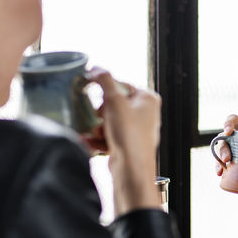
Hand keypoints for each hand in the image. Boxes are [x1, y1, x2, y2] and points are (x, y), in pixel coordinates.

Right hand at [87, 67, 161, 215]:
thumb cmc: (130, 135)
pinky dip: (97, 139)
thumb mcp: (114, 101)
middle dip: (99, 113)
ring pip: (108, 120)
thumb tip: (95, 68)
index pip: (121, 84)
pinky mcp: (127, 144)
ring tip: (96, 133)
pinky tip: (89, 142)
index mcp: (148, 99)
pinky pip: (107, 136)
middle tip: (98, 118)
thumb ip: (104, 80)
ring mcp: (137, 129)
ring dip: (96, 127)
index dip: (104, 89)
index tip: (90, 91)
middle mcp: (146, 113)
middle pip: (112, 103)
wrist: (131, 169)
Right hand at [213, 114, 237, 175]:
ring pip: (218, 150)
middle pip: (222, 138)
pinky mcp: (223, 156)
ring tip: (222, 169)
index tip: (228, 131)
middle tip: (227, 158)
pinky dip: (218, 167)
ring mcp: (225, 145)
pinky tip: (220, 173)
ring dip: (218, 160)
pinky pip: (217, 160)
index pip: (231, 120)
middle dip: (223, 149)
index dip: (228, 123)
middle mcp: (229, 135)